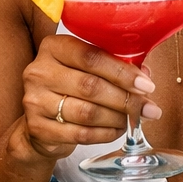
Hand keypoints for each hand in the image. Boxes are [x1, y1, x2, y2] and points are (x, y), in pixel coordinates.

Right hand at [19, 34, 159, 158]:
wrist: (41, 120)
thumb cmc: (72, 87)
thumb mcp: (89, 68)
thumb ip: (116, 66)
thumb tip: (145, 77)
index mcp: (54, 47)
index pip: (91, 57)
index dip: (123, 72)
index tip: (146, 85)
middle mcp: (39, 72)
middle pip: (91, 86)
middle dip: (126, 99)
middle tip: (147, 108)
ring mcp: (35, 100)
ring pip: (87, 112)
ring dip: (117, 118)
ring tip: (133, 120)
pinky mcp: (37, 127)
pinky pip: (80, 134)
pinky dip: (105, 134)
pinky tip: (117, 130)